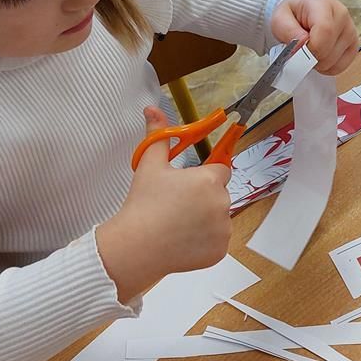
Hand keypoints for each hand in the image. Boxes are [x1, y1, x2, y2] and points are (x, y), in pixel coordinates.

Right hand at [97, 106, 232, 300]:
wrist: (136, 247)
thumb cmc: (144, 204)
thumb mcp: (150, 165)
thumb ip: (157, 135)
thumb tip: (153, 110)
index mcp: (209, 179)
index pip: (221, 169)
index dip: (205, 175)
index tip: (190, 182)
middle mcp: (222, 203)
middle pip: (220, 194)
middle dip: (203, 197)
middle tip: (177, 205)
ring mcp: (223, 230)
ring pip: (219, 218)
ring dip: (205, 219)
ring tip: (177, 224)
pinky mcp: (220, 251)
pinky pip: (217, 241)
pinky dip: (204, 241)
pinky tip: (182, 240)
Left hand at [272, 0, 357, 74]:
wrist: (304, 11)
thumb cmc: (293, 14)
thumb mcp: (280, 18)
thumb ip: (287, 31)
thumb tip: (301, 46)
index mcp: (323, 4)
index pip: (325, 31)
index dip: (310, 48)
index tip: (298, 52)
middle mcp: (342, 16)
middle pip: (328, 51)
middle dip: (310, 57)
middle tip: (301, 49)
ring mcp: (350, 31)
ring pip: (334, 62)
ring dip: (318, 63)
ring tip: (311, 49)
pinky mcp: (354, 45)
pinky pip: (340, 67)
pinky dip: (327, 68)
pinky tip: (320, 56)